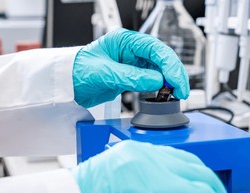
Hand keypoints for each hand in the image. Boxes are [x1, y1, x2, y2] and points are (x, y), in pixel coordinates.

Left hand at [72, 28, 189, 107]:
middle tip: (181, 91)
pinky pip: (152, 79)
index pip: (155, 49)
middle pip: (162, 58)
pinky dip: (161, 87)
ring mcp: (133, 63)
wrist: (67, 84)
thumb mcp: (104, 73)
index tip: (176, 82)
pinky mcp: (133, 75)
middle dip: (175, 74)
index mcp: (124, 40)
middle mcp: (131, 49)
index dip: (170, 65)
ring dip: (170, 81)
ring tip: (176, 94)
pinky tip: (165, 94)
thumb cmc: (77, 71)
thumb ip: (131, 77)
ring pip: (160, 69)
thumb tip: (156, 81)